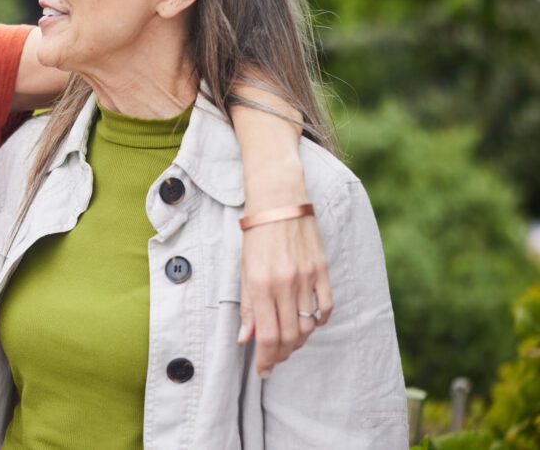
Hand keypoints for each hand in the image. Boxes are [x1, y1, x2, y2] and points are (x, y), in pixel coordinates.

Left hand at [237, 212, 332, 377]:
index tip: (264, 370)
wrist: (278, 201)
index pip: (267, 336)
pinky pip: (327, 307)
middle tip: (276, 358)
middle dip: (282, 354)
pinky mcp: (323, 270)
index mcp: (261, 285)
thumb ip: (246, 305)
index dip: (266, 359)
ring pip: (309, 325)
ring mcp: (307, 278)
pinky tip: (310, 323)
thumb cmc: (255, 235)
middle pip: (290, 336)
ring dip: (299, 340)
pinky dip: (320, 321)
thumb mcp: (243, 269)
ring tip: (289, 342)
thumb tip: (246, 338)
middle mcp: (285, 284)